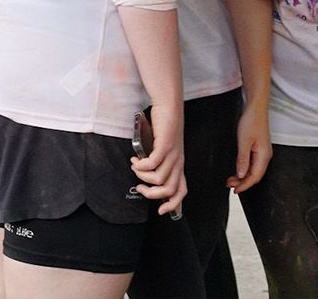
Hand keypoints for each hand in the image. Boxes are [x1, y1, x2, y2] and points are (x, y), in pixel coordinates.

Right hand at [131, 102, 186, 216]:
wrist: (169, 107)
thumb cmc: (164, 128)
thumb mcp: (163, 150)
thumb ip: (158, 163)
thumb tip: (145, 177)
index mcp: (179, 165)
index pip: (181, 191)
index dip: (173, 205)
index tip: (160, 210)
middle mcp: (178, 161)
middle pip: (169, 190)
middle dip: (151, 194)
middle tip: (140, 186)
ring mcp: (173, 154)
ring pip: (158, 179)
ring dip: (142, 176)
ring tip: (135, 166)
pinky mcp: (165, 145)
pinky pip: (152, 164)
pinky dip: (141, 165)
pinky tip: (136, 158)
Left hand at [226, 101, 270, 192]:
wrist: (256, 108)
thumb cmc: (251, 121)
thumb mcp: (244, 142)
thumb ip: (243, 160)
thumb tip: (241, 175)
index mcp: (264, 156)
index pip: (255, 177)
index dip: (245, 186)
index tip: (234, 190)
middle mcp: (266, 156)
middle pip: (255, 176)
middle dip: (243, 183)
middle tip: (229, 185)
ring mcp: (263, 152)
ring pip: (254, 170)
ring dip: (243, 177)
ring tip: (231, 179)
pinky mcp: (259, 148)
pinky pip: (253, 164)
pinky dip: (245, 169)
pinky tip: (238, 170)